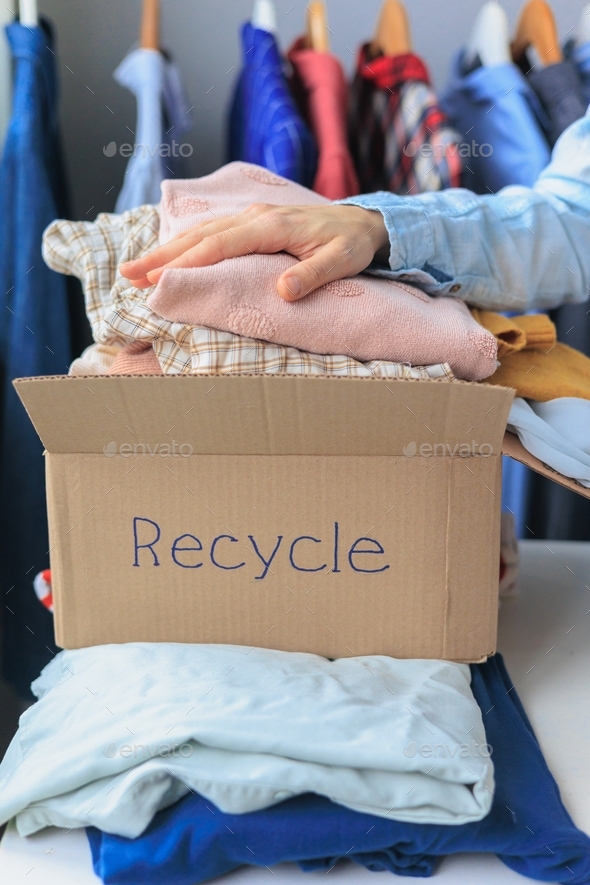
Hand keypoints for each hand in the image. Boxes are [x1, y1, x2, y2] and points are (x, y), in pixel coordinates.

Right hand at [119, 203, 388, 301]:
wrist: (364, 222)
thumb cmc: (352, 245)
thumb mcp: (340, 262)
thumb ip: (312, 275)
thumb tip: (283, 291)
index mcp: (272, 226)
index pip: (220, 244)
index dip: (187, 261)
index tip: (159, 278)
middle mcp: (256, 216)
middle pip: (200, 235)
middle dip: (162, 255)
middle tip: (128, 274)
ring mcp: (252, 216)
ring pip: (201, 231)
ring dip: (167, 249)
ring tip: (136, 268)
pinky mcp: (253, 221)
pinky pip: (212, 230)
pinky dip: (186, 242)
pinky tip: (169, 253)